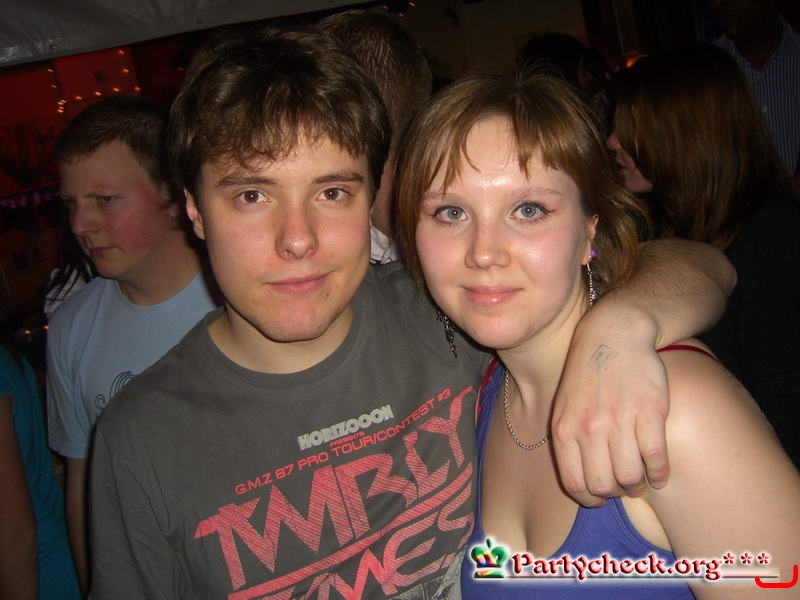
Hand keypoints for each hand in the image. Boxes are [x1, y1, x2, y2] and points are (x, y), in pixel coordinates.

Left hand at [551, 303, 669, 505]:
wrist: (614, 334)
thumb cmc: (588, 374)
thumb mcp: (564, 406)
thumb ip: (569, 441)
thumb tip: (582, 482)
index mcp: (564, 429)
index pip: (574, 484)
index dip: (590, 498)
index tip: (601, 496)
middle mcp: (589, 428)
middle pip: (603, 486)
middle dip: (616, 493)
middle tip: (624, 486)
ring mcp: (619, 421)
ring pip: (630, 477)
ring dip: (638, 486)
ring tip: (641, 480)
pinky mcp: (649, 413)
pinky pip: (654, 459)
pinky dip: (659, 474)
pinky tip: (659, 473)